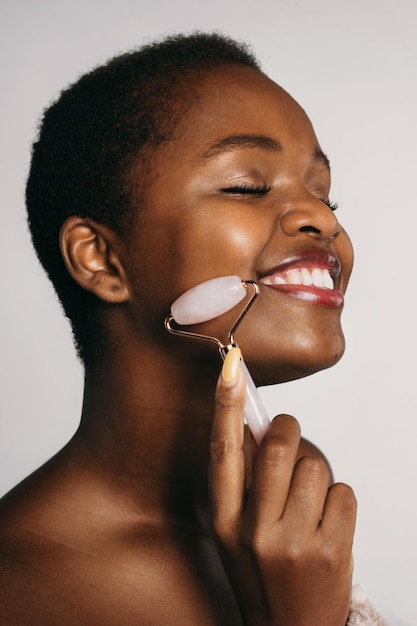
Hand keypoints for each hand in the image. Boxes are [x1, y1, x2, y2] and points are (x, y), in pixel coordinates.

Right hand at [209, 348, 355, 625]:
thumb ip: (242, 483)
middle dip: (292, 431)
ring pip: (316, 466)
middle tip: (292, 436)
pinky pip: (344, 492)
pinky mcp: (330, 552)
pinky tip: (328, 525)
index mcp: (223, 520)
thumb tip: (256, 425)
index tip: (230, 367)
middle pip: (279, 447)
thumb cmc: (264, 574)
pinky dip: (340, 501)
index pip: (223, 451)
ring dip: (318, 474)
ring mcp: (292, 543)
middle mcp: (252, 531)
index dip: (225, 405)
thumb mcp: (236, 533)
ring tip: (310, 501)